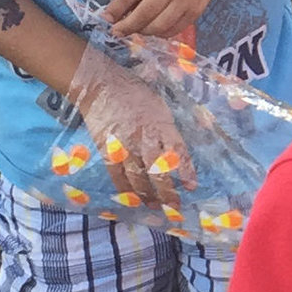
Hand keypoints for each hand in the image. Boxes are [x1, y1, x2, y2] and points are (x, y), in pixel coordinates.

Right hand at [69, 43, 198, 209]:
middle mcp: (145, 139)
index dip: (185, 171)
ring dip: (148, 195)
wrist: (100, 85)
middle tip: (174, 206)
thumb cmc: (134, 91)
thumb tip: (178, 143)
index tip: (191, 185)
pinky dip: (124, 189)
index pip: (178, 153)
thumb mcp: (160, 105)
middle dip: (168, 191)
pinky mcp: (107, 150)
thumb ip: (168, 127)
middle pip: (158, 171)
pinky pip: (116, 174)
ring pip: (138, 177)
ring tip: (155, 206)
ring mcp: (125, 146)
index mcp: (162, 125)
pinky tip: (131, 199)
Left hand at [105, 0, 221, 38]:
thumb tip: (117, 14)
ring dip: (144, 31)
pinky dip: (160, 33)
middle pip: (144, 13)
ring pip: (159, 26)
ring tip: (138, 29)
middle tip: (117, 32)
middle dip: (128, 26)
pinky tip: (155, 29)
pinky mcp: (195, 12)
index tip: (107, 19)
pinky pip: (173, 30)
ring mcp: (186, 0)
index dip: (116, 9)